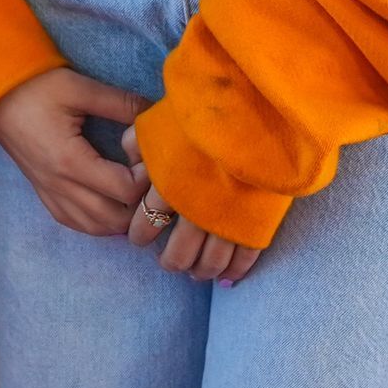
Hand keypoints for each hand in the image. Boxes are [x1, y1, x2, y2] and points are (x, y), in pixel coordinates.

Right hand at [0, 67, 149, 236]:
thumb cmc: (35, 87)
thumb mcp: (80, 88)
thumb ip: (120, 103)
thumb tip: (153, 112)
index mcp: (70, 161)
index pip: (125, 190)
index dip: (146, 178)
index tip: (149, 155)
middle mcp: (60, 186)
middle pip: (115, 220)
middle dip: (139, 204)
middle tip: (147, 177)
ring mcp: (50, 193)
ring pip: (96, 228)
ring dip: (121, 217)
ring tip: (132, 191)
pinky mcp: (43, 193)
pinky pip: (76, 223)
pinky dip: (98, 221)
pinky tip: (108, 201)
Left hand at [121, 120, 262, 283]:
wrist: (259, 108)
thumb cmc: (206, 112)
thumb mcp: (164, 119)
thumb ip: (141, 141)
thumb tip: (128, 158)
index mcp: (170, 181)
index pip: (146, 220)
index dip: (140, 233)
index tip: (138, 238)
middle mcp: (197, 205)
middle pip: (180, 251)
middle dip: (171, 261)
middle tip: (168, 263)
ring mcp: (229, 215)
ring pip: (211, 259)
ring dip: (201, 271)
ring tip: (195, 273)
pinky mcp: (257, 219)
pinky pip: (244, 255)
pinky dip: (236, 270)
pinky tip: (227, 278)